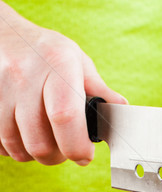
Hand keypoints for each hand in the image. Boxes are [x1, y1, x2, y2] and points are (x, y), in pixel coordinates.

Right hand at [0, 1, 126, 165]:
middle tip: (66, 148)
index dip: (77, 146)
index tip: (85, 155)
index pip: (65, 117)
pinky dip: (14, 149)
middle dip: (58, 157)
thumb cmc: (45, 51)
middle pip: (40, 143)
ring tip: (46, 140)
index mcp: (57, 66)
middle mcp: (25, 78)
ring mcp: (1, 92)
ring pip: (18, 149)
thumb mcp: (75, 60)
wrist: (3, 35)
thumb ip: (98, 89)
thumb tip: (121, 112)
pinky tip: (25, 135)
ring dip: (36, 155)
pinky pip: (0, 145)